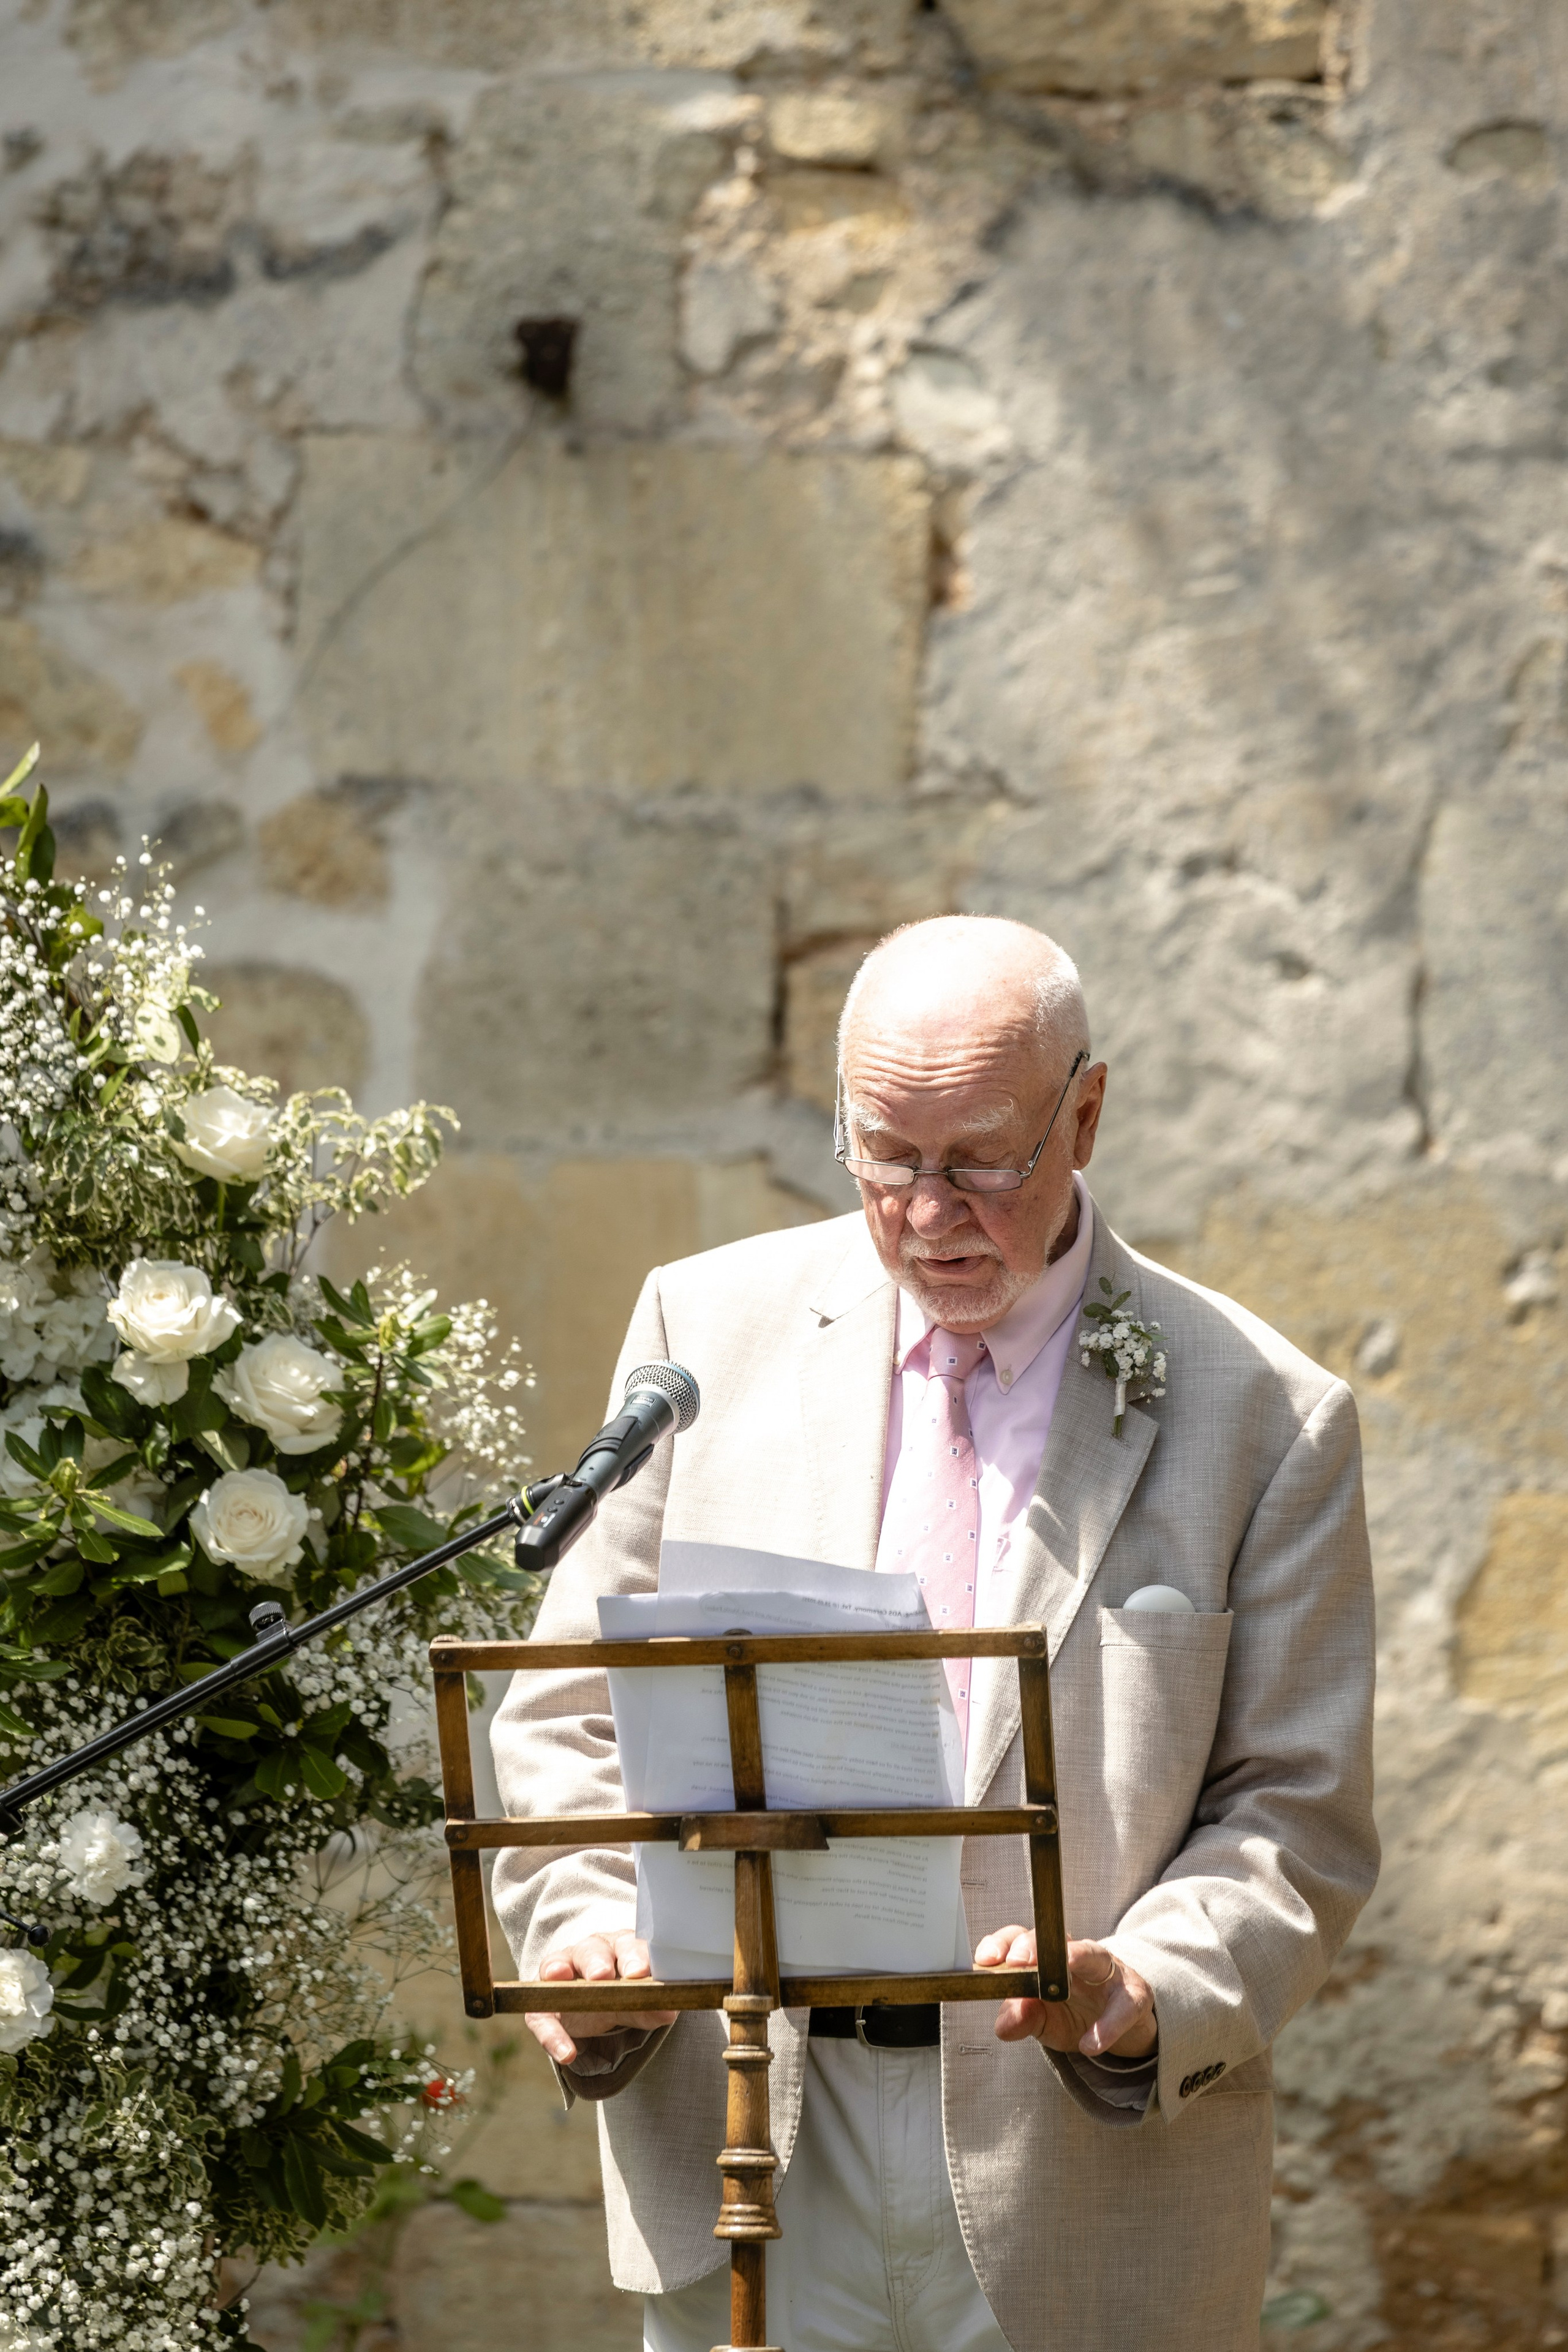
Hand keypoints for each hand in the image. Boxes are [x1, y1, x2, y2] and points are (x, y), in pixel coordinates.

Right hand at [527, 1933, 677, 2067]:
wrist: (590, 2005)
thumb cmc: (619, 1992)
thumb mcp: (635, 2002)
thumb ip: (649, 2008)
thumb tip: (670, 2011)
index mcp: (619, 1947)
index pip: (627, 1945)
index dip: (633, 1957)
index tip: (639, 1972)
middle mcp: (589, 1952)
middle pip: (591, 1950)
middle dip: (596, 1961)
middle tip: (602, 1975)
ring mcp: (561, 1974)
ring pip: (558, 1965)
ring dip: (560, 1971)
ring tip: (562, 1978)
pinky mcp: (542, 2005)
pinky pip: (541, 2016)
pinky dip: (551, 2035)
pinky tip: (566, 2053)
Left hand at [974, 1926, 1156, 2058]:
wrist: (1120, 2027)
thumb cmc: (1075, 2014)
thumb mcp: (1044, 2022)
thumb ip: (1023, 2018)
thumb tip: (1001, 2026)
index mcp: (1047, 1958)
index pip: (1020, 1939)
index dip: (1002, 1945)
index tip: (985, 1960)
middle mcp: (1075, 1955)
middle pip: (1054, 1939)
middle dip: (1034, 1945)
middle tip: (1017, 1961)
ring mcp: (1108, 1970)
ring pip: (1093, 1954)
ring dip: (1077, 1957)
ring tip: (1063, 1970)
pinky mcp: (1135, 1994)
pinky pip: (1124, 2005)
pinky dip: (1108, 2025)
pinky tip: (1091, 2044)